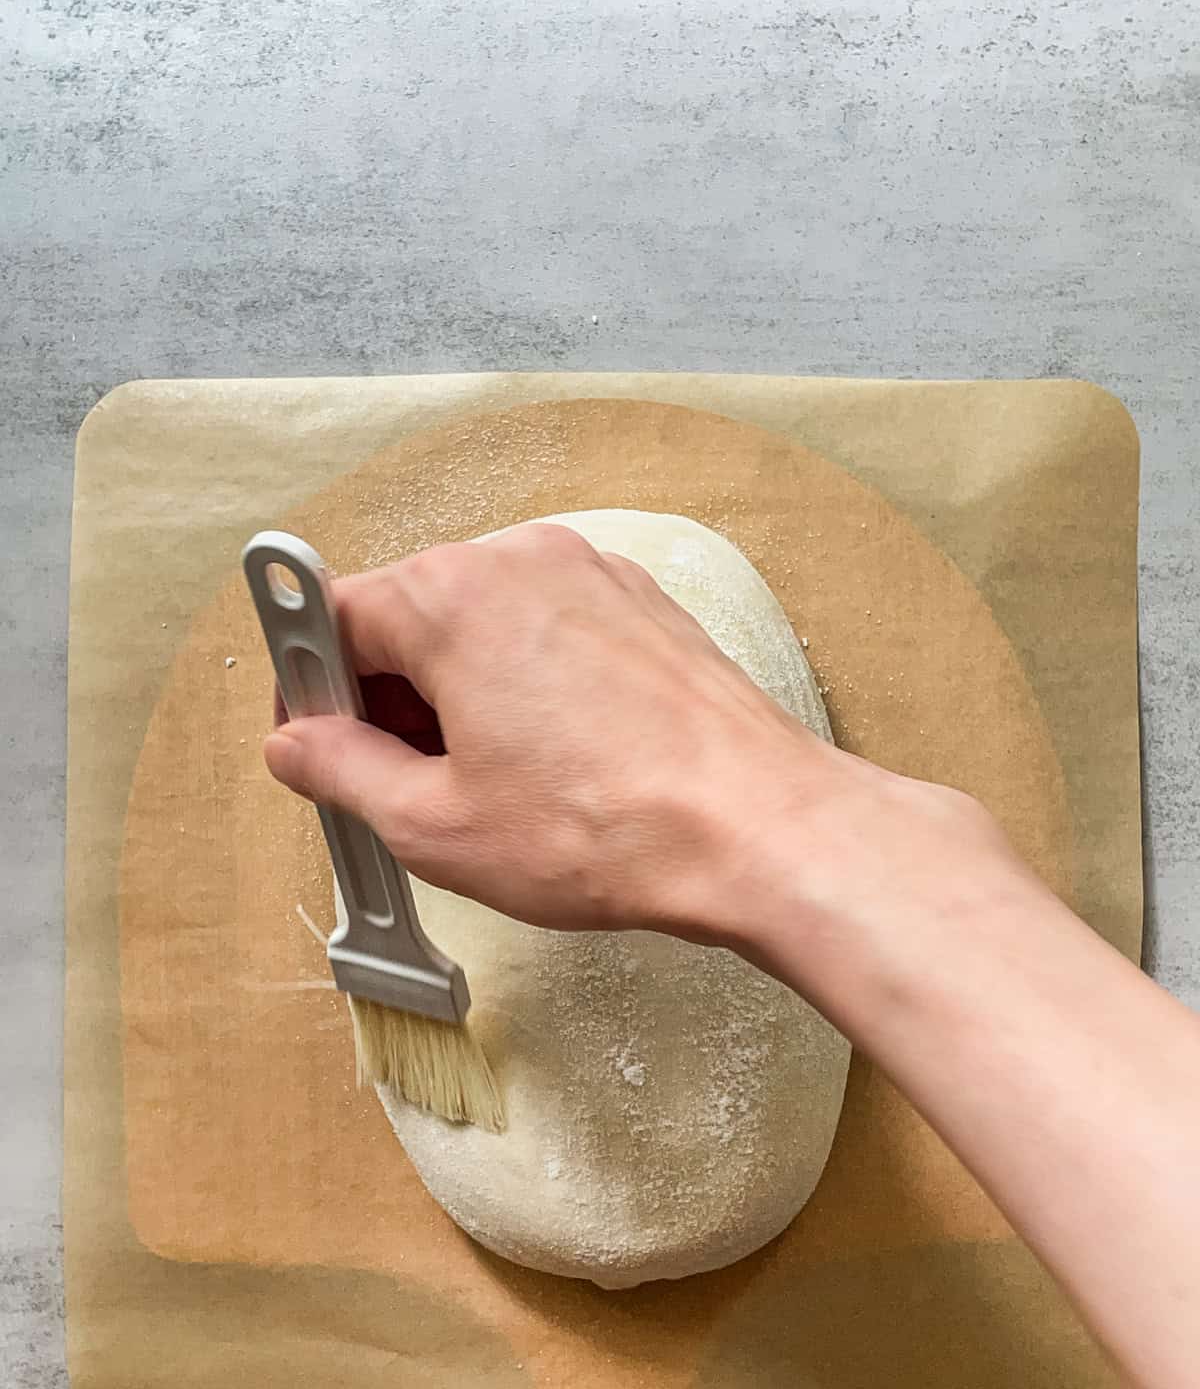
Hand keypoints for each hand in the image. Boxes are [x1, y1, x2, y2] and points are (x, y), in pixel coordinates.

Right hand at [264, 519, 838, 941]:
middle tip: (414, 787)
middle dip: (394, 699)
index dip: (318, 693)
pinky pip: (549, 631)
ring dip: (463, 695)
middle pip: (410, 616)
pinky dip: (529, 684)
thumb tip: (297, 745)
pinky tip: (555, 760)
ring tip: (498, 785)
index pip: (335, 620)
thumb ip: (339, 772)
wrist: (756, 828)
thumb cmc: (608, 827)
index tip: (323, 746)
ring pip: (483, 624)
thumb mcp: (435, 825)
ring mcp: (590, 576)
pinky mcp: (640, 606)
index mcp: (451, 595)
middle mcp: (520, 560)